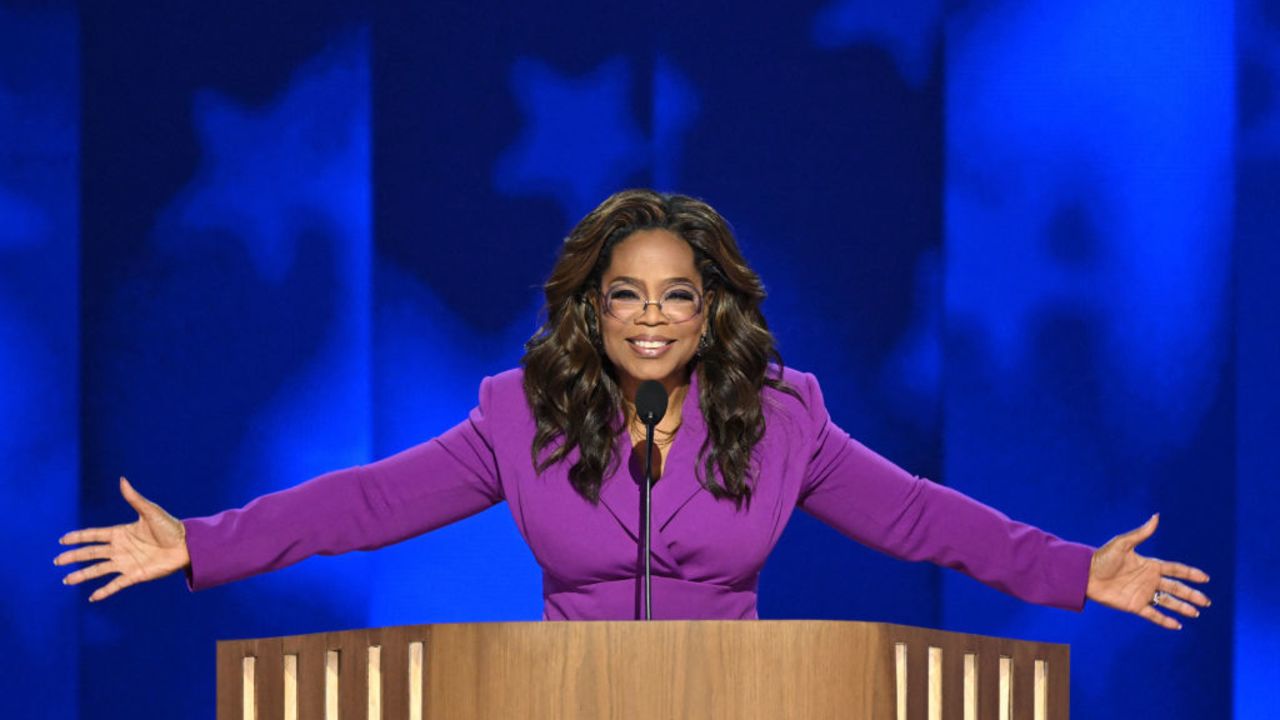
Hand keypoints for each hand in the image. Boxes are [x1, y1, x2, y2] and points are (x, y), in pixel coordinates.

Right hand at [54, 477, 190, 601]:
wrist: (187, 545)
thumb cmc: (170, 527)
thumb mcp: (150, 511)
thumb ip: (134, 498)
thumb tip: (122, 480)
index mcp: (121, 533)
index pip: (94, 535)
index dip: (78, 537)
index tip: (62, 540)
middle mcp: (120, 549)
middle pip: (91, 553)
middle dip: (74, 556)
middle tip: (57, 560)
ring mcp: (126, 563)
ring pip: (98, 570)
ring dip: (83, 575)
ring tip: (67, 581)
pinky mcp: (135, 575)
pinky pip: (116, 584)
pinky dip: (104, 591)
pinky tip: (92, 598)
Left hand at [1086, 514, 1209, 629]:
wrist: (1085, 575)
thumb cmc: (1102, 557)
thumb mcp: (1123, 543)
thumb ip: (1141, 533)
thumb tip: (1156, 517)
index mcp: (1149, 565)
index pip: (1175, 569)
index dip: (1190, 573)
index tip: (1205, 578)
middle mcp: (1149, 580)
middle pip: (1176, 588)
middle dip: (1191, 594)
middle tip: (1207, 601)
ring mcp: (1143, 593)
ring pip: (1168, 602)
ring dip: (1182, 607)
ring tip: (1196, 612)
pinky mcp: (1135, 605)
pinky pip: (1153, 614)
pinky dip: (1165, 621)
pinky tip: (1178, 626)